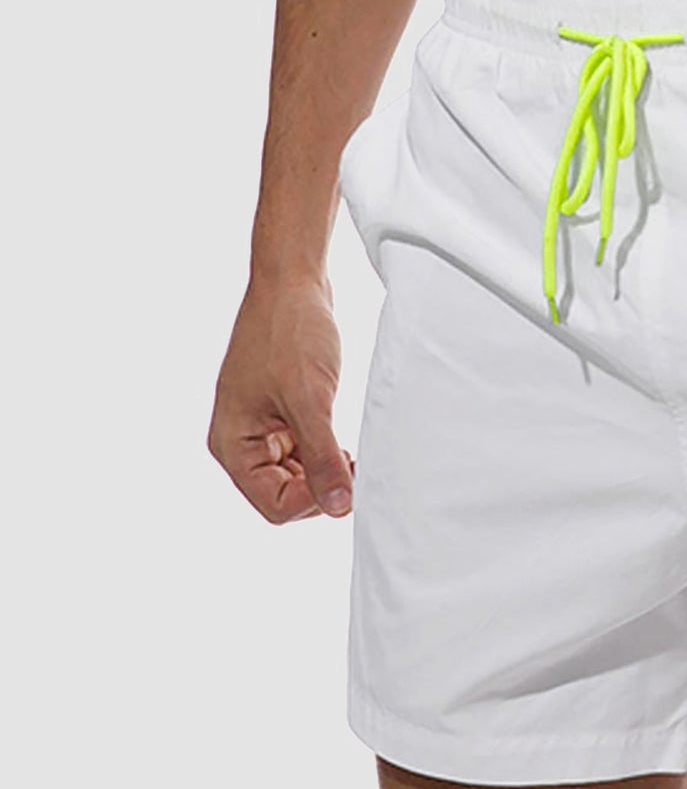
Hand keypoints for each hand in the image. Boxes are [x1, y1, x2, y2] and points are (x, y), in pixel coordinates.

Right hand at [208, 274, 354, 522]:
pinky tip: (344, 445)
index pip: (273, 506)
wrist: (293, 283)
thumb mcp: (310, 401)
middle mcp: (241, 443)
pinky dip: (327, 456)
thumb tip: (338, 506)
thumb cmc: (290, 331)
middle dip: (321, 488)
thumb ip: (323, 458)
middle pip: (285, 498)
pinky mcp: (282, 417)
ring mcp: (261, 431)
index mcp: (232, 444)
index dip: (313, 501)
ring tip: (349, 452)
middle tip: (351, 464)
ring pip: (298, 480)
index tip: (344, 476)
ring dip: (326, 473)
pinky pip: (306, 455)